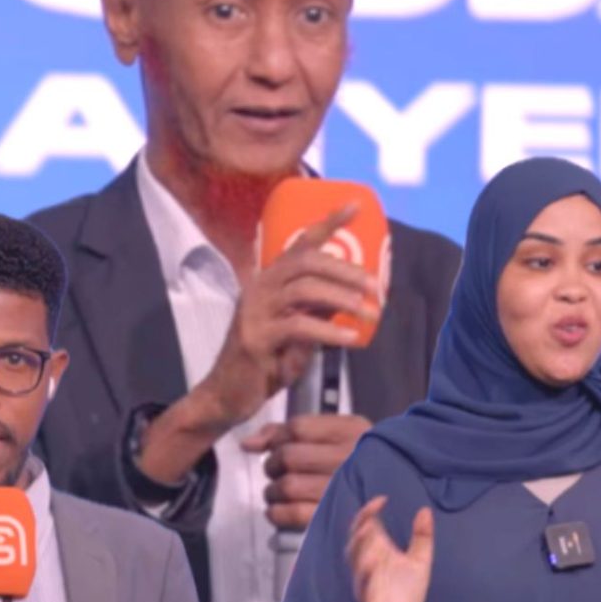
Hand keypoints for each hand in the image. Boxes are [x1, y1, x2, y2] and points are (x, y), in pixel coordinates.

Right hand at [199, 205, 378, 428]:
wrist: (225, 396)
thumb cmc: (263, 362)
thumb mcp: (297, 331)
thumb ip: (317, 308)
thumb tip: (349, 293)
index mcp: (269, 281)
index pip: (300, 244)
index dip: (328, 223)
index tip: (356, 206)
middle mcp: (259, 288)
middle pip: (306, 262)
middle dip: (345, 269)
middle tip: (375, 286)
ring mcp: (254, 311)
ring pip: (304, 289)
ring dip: (342, 298)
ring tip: (369, 312)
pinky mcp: (256, 337)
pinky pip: (298, 326)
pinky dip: (329, 330)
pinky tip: (351, 338)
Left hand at [243, 414, 371, 529]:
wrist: (399, 494)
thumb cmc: (360, 460)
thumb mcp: (336, 434)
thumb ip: (289, 431)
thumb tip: (247, 444)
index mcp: (352, 431)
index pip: (297, 428)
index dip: (277, 438)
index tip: (276, 448)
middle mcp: (349, 458)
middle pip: (289, 456)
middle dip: (273, 465)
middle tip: (276, 472)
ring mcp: (343, 490)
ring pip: (288, 486)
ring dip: (273, 491)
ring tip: (277, 492)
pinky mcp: (336, 519)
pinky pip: (294, 514)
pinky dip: (277, 513)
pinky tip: (278, 510)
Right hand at [346, 497, 433, 601]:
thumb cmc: (408, 592)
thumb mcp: (420, 561)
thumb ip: (422, 537)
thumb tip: (425, 509)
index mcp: (377, 551)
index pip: (365, 526)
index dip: (368, 511)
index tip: (382, 499)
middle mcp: (367, 564)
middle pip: (356, 540)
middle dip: (360, 525)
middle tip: (369, 513)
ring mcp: (366, 582)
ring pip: (356, 562)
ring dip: (359, 546)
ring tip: (367, 531)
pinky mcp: (370, 601)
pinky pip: (363, 587)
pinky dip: (365, 576)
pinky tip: (371, 564)